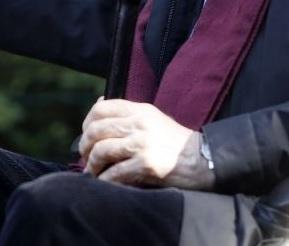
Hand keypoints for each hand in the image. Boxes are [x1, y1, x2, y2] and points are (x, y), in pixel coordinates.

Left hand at [79, 98, 214, 189]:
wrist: (202, 159)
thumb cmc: (175, 141)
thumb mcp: (153, 118)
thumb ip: (129, 114)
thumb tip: (98, 106)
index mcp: (140, 110)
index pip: (101, 108)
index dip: (87, 122)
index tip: (86, 135)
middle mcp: (139, 124)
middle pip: (96, 130)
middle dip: (85, 146)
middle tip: (86, 156)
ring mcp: (142, 144)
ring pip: (101, 151)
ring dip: (92, 164)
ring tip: (94, 171)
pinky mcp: (146, 165)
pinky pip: (114, 173)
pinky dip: (104, 180)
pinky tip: (105, 182)